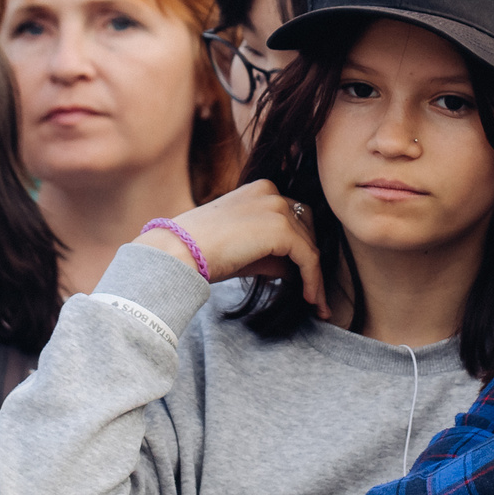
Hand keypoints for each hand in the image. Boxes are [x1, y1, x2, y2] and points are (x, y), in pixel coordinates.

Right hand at [133, 180, 324, 310]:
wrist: (177, 252)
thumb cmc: (200, 253)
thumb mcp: (243, 247)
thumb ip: (271, 254)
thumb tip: (297, 271)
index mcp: (259, 190)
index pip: (293, 217)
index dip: (301, 247)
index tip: (304, 275)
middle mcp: (270, 192)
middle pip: (306, 228)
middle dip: (311, 259)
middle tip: (314, 291)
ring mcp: (276, 207)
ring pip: (310, 245)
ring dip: (314, 276)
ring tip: (316, 304)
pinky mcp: (281, 228)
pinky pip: (308, 258)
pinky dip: (312, 280)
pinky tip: (311, 300)